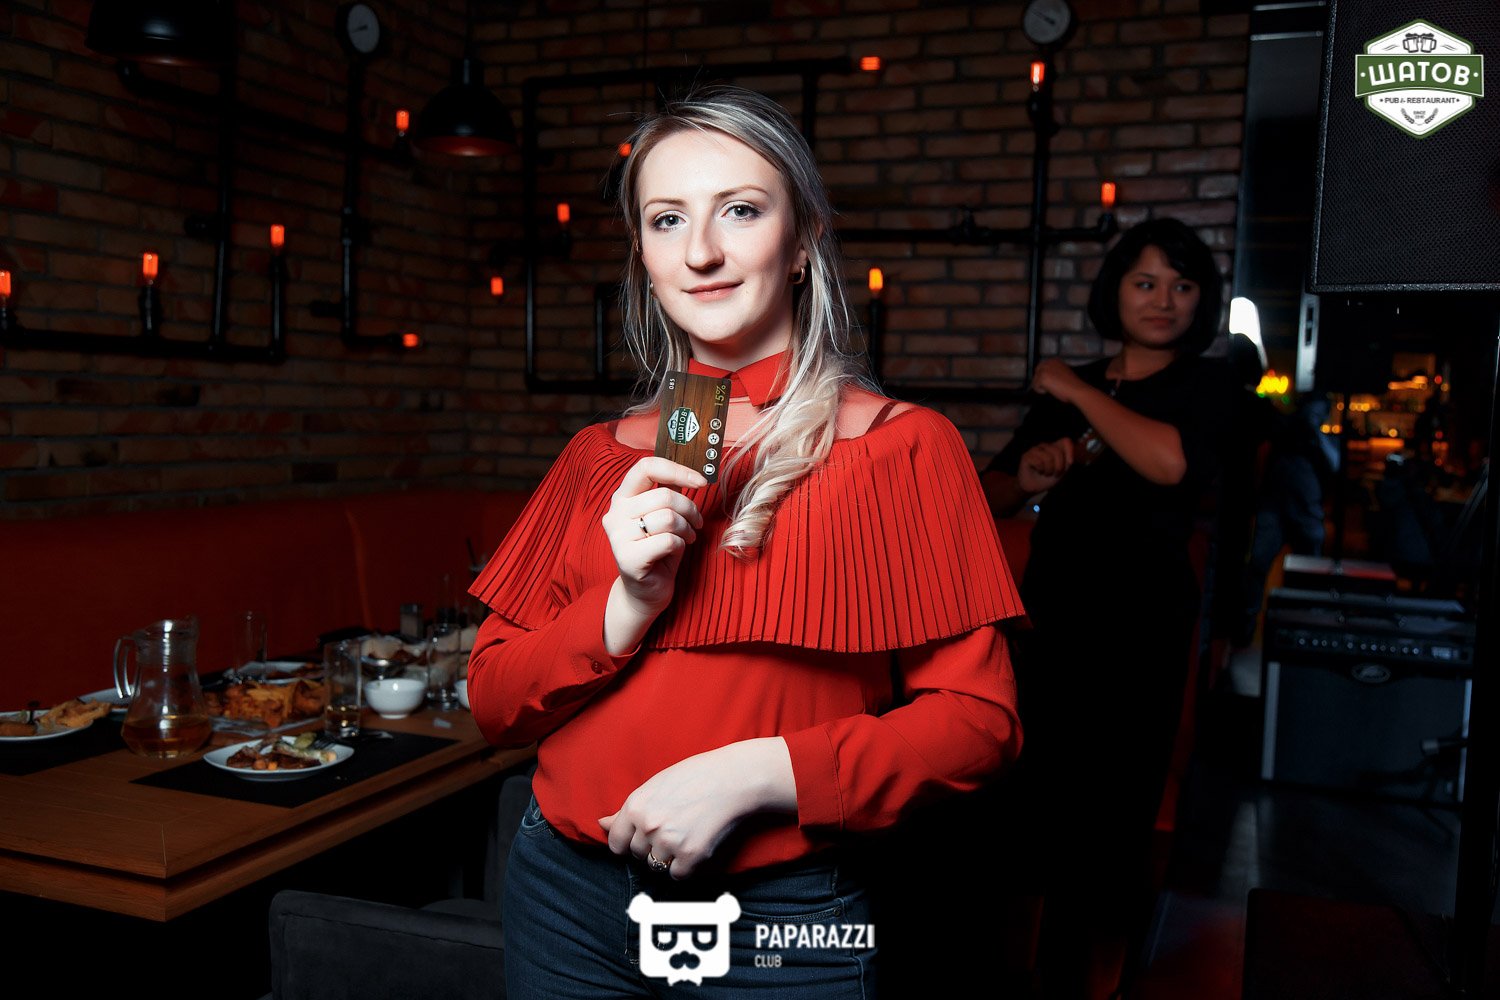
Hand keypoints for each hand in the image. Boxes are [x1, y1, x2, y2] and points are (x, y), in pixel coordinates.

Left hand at [599, 738, 793, 878]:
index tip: (641, 839)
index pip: (616, 843)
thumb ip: (628, 809)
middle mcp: (648, 826)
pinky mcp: (691, 856)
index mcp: (636, 806)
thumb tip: (602, 824)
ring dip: (669, 857)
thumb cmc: (696, 776)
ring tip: (687, 833)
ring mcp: (669, 842)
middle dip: (652, 847)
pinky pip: (678, 874)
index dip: (628, 843)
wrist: (734, 779)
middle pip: (638, 855)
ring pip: (657, 866)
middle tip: (674, 828)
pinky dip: (687, 866)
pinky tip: (698, 844)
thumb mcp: (656, 785)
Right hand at [601, 457, 706, 619]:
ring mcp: (617, 536)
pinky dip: (680, 545)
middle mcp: (615, 513)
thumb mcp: (664, 516)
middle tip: (696, 523)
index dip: (677, 470)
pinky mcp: (627, 558)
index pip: (646, 467)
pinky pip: (668, 540)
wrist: (645, 592)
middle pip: (665, 496)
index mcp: (623, 497)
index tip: (700, 481)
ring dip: (687, 528)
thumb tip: (692, 472)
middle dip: (690, 510)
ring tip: (687, 537)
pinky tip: (676, 550)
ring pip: (668, 518)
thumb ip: (669, 493)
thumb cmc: (658, 551)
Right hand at [1017, 437, 1074, 493]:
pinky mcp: (1027, 456)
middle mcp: (1045, 446)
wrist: (1034, 487)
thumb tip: (1070, 460)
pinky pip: (1038, 462)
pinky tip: (1037, 471)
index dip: (1070, 451)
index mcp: (1055, 447)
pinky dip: (1040, 470)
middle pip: (1058, 452)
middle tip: (1054, 473)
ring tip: (1045, 472)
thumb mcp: (1062, 470)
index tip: (1070, 463)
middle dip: (1058, 467)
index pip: (1066, 441)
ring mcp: (1035, 450)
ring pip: (1048, 458)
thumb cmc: (1048, 478)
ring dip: (1049, 470)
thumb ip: (1067, 462)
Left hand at [1030, 359, 1087, 404]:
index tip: (1049, 383)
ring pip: (1035, 381)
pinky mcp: (1042, 377)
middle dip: (1041, 381)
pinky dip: (1041, 391)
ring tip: (1055, 388)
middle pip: (1036, 373)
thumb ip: (1053, 372)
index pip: (1041, 367)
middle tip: (1052, 387)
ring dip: (1042, 387)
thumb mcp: (1062, 373)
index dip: (1043, 377)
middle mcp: (1048, 362)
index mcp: (1054, 360)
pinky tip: (1052, 390)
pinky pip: (1035, 387)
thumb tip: (1045, 378)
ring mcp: (1044, 369)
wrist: (1077, 389)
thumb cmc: (1072, 385)